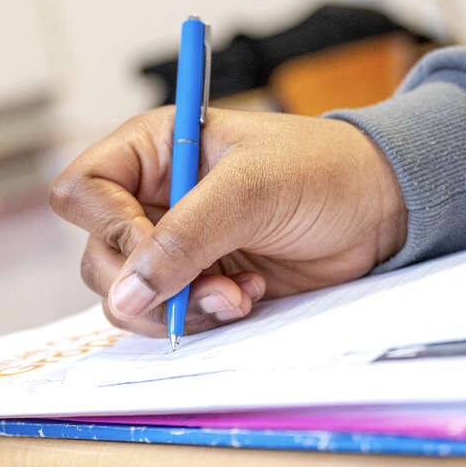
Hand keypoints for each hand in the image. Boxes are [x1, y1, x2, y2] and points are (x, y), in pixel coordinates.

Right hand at [50, 107, 407, 337]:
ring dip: (180, 305)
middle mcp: (150, 197)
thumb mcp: (250, 191)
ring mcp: (171, 243)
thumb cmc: (322, 171)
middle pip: (97, 254)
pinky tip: (247, 294)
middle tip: (206, 283)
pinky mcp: (196, 280)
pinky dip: (202, 317)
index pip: (82, 191)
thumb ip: (183, 239)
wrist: (383, 210)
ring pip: (127, 295)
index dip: (107, 226)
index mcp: (152, 150)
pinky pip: (166, 315)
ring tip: (237, 291)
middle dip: (150, 281)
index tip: (151, 248)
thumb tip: (126, 293)